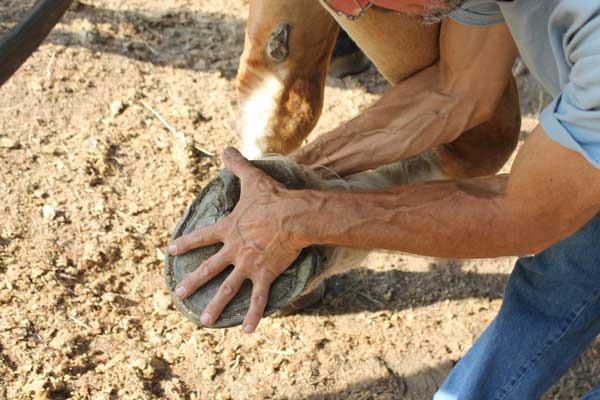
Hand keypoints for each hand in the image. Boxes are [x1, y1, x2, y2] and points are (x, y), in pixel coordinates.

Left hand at [168, 147, 307, 332]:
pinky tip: (246, 331)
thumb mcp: (252, 179)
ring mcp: (247, 265)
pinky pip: (258, 299)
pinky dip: (253, 315)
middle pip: (209, 268)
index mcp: (228, 229)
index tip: (170, 250)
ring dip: (215, 305)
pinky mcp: (264, 275)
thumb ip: (236, 164)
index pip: (202, 236)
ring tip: (202, 321)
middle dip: (192, 281)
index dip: (186, 243)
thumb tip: (224, 148)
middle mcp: (233, 250)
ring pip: (227, 288)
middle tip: (179, 293)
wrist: (294, 216)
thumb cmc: (273, 198)